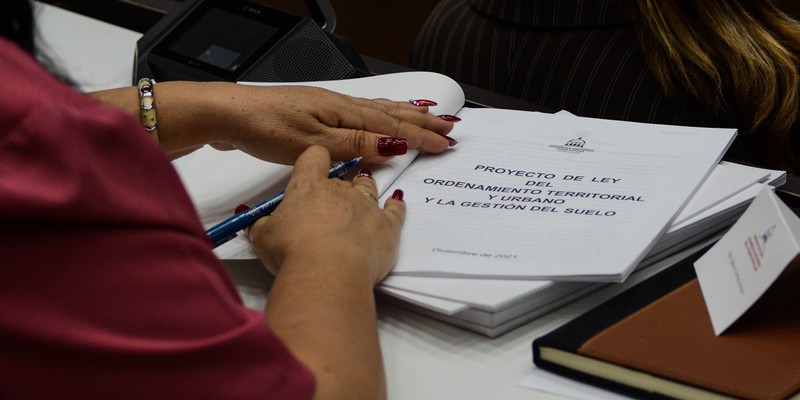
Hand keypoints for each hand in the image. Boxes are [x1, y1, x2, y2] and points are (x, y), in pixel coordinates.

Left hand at [206, 84, 454, 163]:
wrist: (229, 115)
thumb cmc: (265, 128)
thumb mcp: (313, 144)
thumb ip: (354, 145)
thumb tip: (393, 144)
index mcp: (343, 113)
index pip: (391, 126)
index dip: (420, 136)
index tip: (446, 144)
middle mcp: (340, 106)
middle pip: (390, 113)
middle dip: (422, 121)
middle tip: (450, 127)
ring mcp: (328, 108)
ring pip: (377, 110)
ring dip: (404, 114)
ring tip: (427, 113)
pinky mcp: (316, 115)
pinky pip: (361, 113)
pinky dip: (380, 114)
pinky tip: (378, 118)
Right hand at [248, 145, 404, 283]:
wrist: (328, 272)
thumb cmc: (292, 252)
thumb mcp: (263, 238)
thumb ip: (261, 225)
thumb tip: (253, 221)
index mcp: (309, 187)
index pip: (314, 157)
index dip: (315, 160)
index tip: (315, 167)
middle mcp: (341, 190)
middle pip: (343, 177)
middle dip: (339, 187)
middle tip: (332, 204)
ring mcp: (367, 206)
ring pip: (369, 188)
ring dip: (366, 190)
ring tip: (363, 197)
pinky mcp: (388, 227)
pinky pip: (396, 210)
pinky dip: (396, 207)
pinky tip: (396, 204)